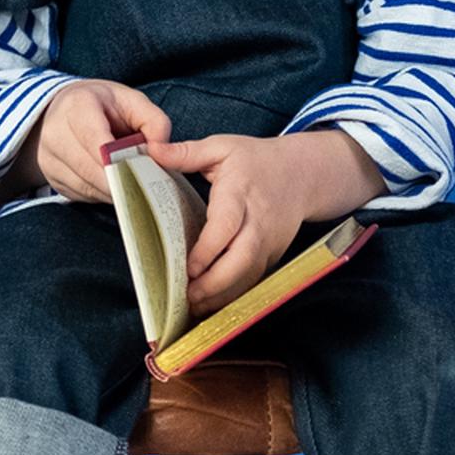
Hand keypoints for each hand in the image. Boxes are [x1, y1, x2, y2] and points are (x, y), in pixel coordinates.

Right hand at [0, 81, 174, 204]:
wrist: (62, 109)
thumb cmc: (102, 105)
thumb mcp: (132, 101)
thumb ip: (155, 121)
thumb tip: (161, 151)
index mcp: (77, 106)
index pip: (97, 142)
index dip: (120, 162)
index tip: (142, 172)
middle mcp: (55, 132)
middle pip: (91, 170)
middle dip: (122, 180)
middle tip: (145, 184)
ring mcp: (48, 158)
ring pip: (87, 187)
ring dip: (113, 190)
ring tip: (132, 182)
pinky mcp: (51, 178)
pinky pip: (81, 195)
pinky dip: (101, 193)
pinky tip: (113, 183)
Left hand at [147, 126, 387, 319]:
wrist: (303, 175)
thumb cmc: (256, 160)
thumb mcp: (222, 147)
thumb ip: (186, 152)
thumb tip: (152, 150)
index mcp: (241, 192)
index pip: (227, 225)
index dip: (209, 249)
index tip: (189, 267)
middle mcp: (259, 221)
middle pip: (243, 258)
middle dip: (216, 282)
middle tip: (188, 296)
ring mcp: (269, 242)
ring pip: (250, 275)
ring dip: (223, 295)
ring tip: (194, 307)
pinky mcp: (272, 256)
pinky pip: (254, 280)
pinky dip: (234, 296)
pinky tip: (211, 305)